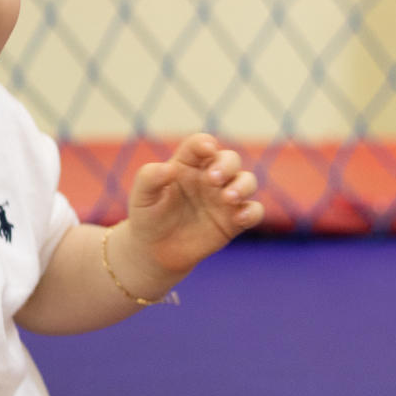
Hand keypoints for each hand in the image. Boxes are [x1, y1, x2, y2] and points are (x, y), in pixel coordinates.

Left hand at [124, 133, 262, 282]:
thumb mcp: (142, 197)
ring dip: (243, 185)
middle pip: (229, 159)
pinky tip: (239, 218)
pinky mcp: (234, 221)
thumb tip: (167, 168)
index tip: (206, 150)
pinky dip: (252, 212)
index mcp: (187, 165)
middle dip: (227, 165)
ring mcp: (224, 198)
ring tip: (229, 197)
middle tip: (214, 179)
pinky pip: (253, 211)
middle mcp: (209, 177)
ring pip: (247, 181)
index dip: (205, 144)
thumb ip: (149, 179)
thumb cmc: (147, 217)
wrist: (155, 251)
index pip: (200, 145)